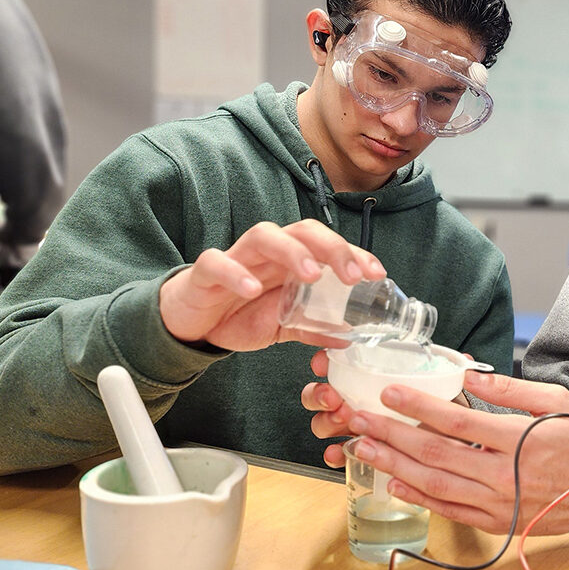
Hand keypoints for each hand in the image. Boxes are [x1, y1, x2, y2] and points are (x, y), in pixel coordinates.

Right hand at [159, 219, 385, 350]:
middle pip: (302, 231)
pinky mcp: (205, 273)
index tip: (377, 274)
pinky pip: (217, 263)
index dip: (354, 254)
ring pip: (264, 236)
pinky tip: (252, 289)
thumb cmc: (240, 313)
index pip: (327, 246)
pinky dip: (236, 272)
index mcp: (291, 261)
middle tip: (352, 275)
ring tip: (312, 274)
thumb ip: (314, 327)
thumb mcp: (284, 325)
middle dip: (332, 248)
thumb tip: (350, 338)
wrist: (191, 323)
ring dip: (292, 251)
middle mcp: (268, 253)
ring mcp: (236, 258)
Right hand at [305, 350, 471, 466]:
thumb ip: (449, 373)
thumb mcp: (443, 387)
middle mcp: (355, 398)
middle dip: (320, 394)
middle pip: (321, 394)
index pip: (339, 362)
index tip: (326, 360)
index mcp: (369, 376)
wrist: (450, 451)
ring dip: (328, 421)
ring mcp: (352, 426)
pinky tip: (339, 454)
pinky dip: (335, 454)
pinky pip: (338, 454)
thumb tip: (466, 363)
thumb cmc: (438, 409)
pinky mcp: (357, 452)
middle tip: (334, 397)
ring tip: (342, 420)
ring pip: (325, 423)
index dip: (326, 359)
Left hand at [343, 371, 568, 534]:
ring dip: (394, 464)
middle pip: (436, 453)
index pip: (457, 422)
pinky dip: (418, 496)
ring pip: (435, 483)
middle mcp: (503, 474)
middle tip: (359, 419)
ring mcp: (497, 502)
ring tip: (364, 448)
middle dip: (392, 434)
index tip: (390, 394)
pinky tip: (394, 480)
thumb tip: (471, 376)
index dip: (419, 407)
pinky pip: (448, 510)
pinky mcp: (494, 522)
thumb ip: (512, 389)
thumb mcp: (556, 401)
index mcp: (518, 439)